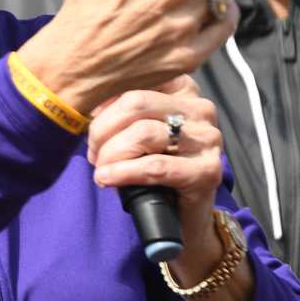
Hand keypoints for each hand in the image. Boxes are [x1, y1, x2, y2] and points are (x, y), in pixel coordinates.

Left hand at [90, 79, 254, 300]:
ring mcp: (208, 140)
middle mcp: (201, 109)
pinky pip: (156, 166)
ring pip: (144, 133)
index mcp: (184, 90)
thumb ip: (121, 111)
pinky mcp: (207, 172)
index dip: (105, 100)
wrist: (183, 222)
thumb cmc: (154, 172)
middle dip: (103, 129)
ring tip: (101, 169)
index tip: (90, 120)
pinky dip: (124, 172)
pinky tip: (106, 179)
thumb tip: (90, 105)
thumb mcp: (137, 132)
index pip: (135, 79)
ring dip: (111, 153)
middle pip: (136, 103)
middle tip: (93, 152)